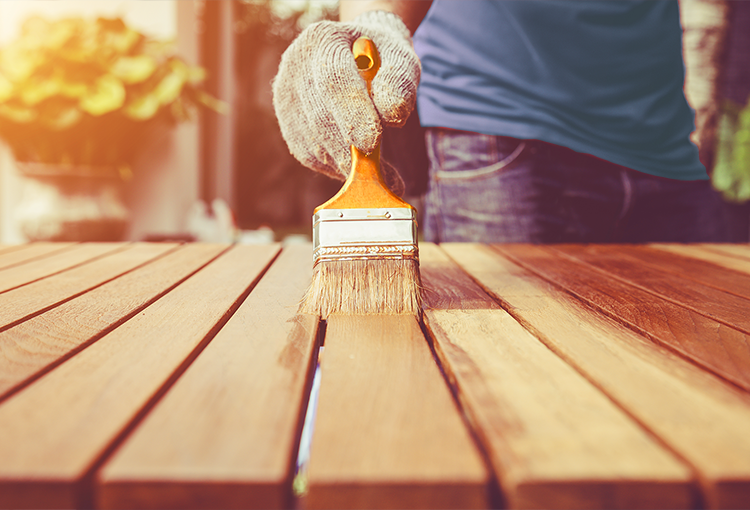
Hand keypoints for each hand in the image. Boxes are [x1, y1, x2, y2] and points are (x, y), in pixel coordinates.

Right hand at [272, 11, 420, 194]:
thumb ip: (400, 82)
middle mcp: (296, 66)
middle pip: (319, 117)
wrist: (358, 58)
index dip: (352, 113)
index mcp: (324, 39)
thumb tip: (392, 115)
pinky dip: (333, 167)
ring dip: (343, 163)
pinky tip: (355, 168)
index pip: (334, 80)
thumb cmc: (382, 59)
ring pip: (312, 141)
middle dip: (349, 150)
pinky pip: (308, 154)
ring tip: (374, 175)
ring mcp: (286, 96)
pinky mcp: (287, 124)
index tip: (371, 143)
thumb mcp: (401, 60)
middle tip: (376, 175)